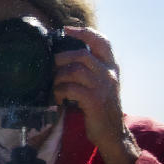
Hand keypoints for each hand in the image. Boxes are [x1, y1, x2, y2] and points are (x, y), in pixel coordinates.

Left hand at [53, 27, 139, 163]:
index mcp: (111, 67)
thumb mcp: (100, 84)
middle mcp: (109, 74)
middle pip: (82, 54)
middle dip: (61, 58)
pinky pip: (71, 88)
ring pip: (74, 70)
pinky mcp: (95, 101)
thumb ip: (89, 70)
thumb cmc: (100, 107)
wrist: (112, 133)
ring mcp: (103, 87)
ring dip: (58, 77)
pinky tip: (58, 97)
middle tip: (52, 67)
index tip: (66, 29)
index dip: (84, 32)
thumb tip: (60, 57)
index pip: (102, 41)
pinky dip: (59, 91)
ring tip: (54, 86)